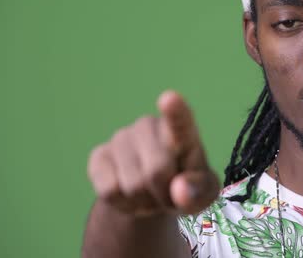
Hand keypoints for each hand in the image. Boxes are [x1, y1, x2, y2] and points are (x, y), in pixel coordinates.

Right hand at [87, 91, 219, 216]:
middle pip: (156, 172)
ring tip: (149, 193)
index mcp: (182, 131)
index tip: (169, 99)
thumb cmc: (185, 187)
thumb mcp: (203, 193)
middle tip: (167, 195)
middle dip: (163, 195)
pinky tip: (129, 195)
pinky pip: (109, 190)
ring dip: (144, 202)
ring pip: (132, 185)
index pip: (180, 120)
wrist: (152, 194)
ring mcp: (122, 137)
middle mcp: (150, 125)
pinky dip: (123, 204)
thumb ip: (199, 191)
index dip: (175, 111)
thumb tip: (179, 191)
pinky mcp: (99, 155)